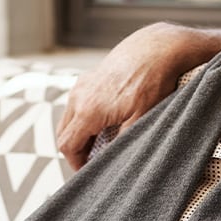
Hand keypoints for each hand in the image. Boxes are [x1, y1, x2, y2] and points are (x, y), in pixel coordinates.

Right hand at [56, 23, 220, 169]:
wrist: (157, 47)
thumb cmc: (151, 82)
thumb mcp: (141, 119)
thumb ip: (121, 143)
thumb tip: (112, 163)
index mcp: (87, 110)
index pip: (67, 146)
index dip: (76, 164)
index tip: (89, 172)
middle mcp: (79, 96)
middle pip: (64, 133)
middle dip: (76, 150)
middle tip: (95, 162)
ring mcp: (82, 84)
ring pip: (70, 118)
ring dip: (80, 133)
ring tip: (102, 143)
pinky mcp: (89, 77)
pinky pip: (78, 104)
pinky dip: (84, 118)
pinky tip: (105, 122)